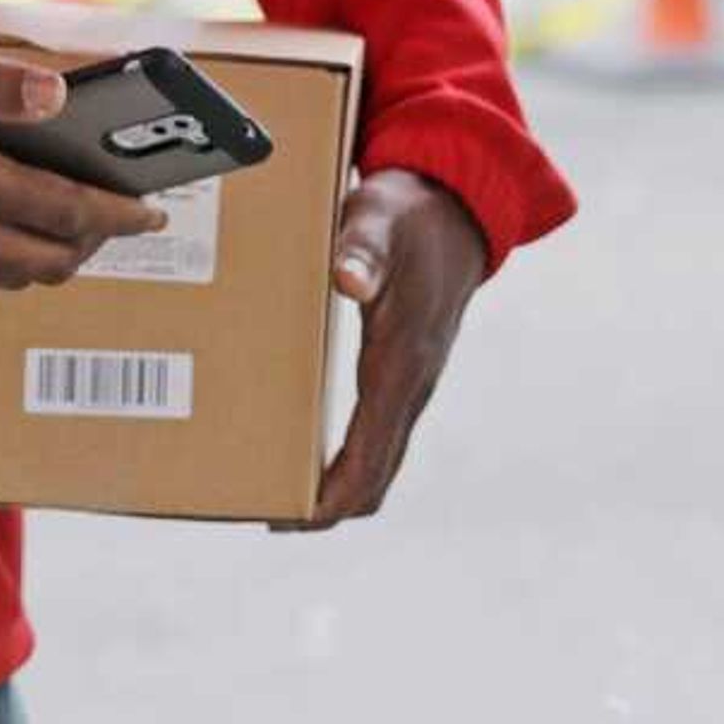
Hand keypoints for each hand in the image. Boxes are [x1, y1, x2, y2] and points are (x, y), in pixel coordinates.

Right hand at [0, 32, 167, 302]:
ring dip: (53, 257)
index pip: (66, 211)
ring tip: (71, 224)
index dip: (119, 214)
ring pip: (17, 279)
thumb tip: (56, 98)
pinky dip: (7, 268)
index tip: (154, 211)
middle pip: (51, 259)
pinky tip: (5, 235)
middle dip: (96, 241)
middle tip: (117, 214)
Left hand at [281, 169, 489, 530]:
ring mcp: (413, 383)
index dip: (331, 499)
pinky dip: (346, 459)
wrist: (458, 205)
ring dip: (336, 487)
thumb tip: (347, 281)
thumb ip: (362, 249)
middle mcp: (413, 384)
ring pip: (378, 460)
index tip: (288, 518)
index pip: (370, 457)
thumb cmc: (409, 215)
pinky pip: (377, 436)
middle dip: (324, 506)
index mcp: (403, 361)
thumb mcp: (379, 220)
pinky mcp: (405, 373)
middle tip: (265, 512)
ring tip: (276, 490)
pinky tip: (305, 448)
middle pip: (375, 476)